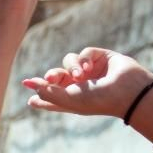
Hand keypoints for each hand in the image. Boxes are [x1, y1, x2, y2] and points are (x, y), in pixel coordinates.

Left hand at [22, 48, 152, 118]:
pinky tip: (89, 68)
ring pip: (69, 61)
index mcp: (72, 98)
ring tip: (80, 75)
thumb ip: (46, 93)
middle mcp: (80, 84)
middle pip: (57, 74)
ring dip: (71, 66)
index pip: (51, 93)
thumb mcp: (68, 100)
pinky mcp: (101, 58)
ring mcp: (91, 71)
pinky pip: (85, 52)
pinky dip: (84, 59)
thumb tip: (29, 86)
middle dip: (52, 75)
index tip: (25, 83)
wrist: (127, 91)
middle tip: (50, 78)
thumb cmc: (97, 100)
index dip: (39, 89)